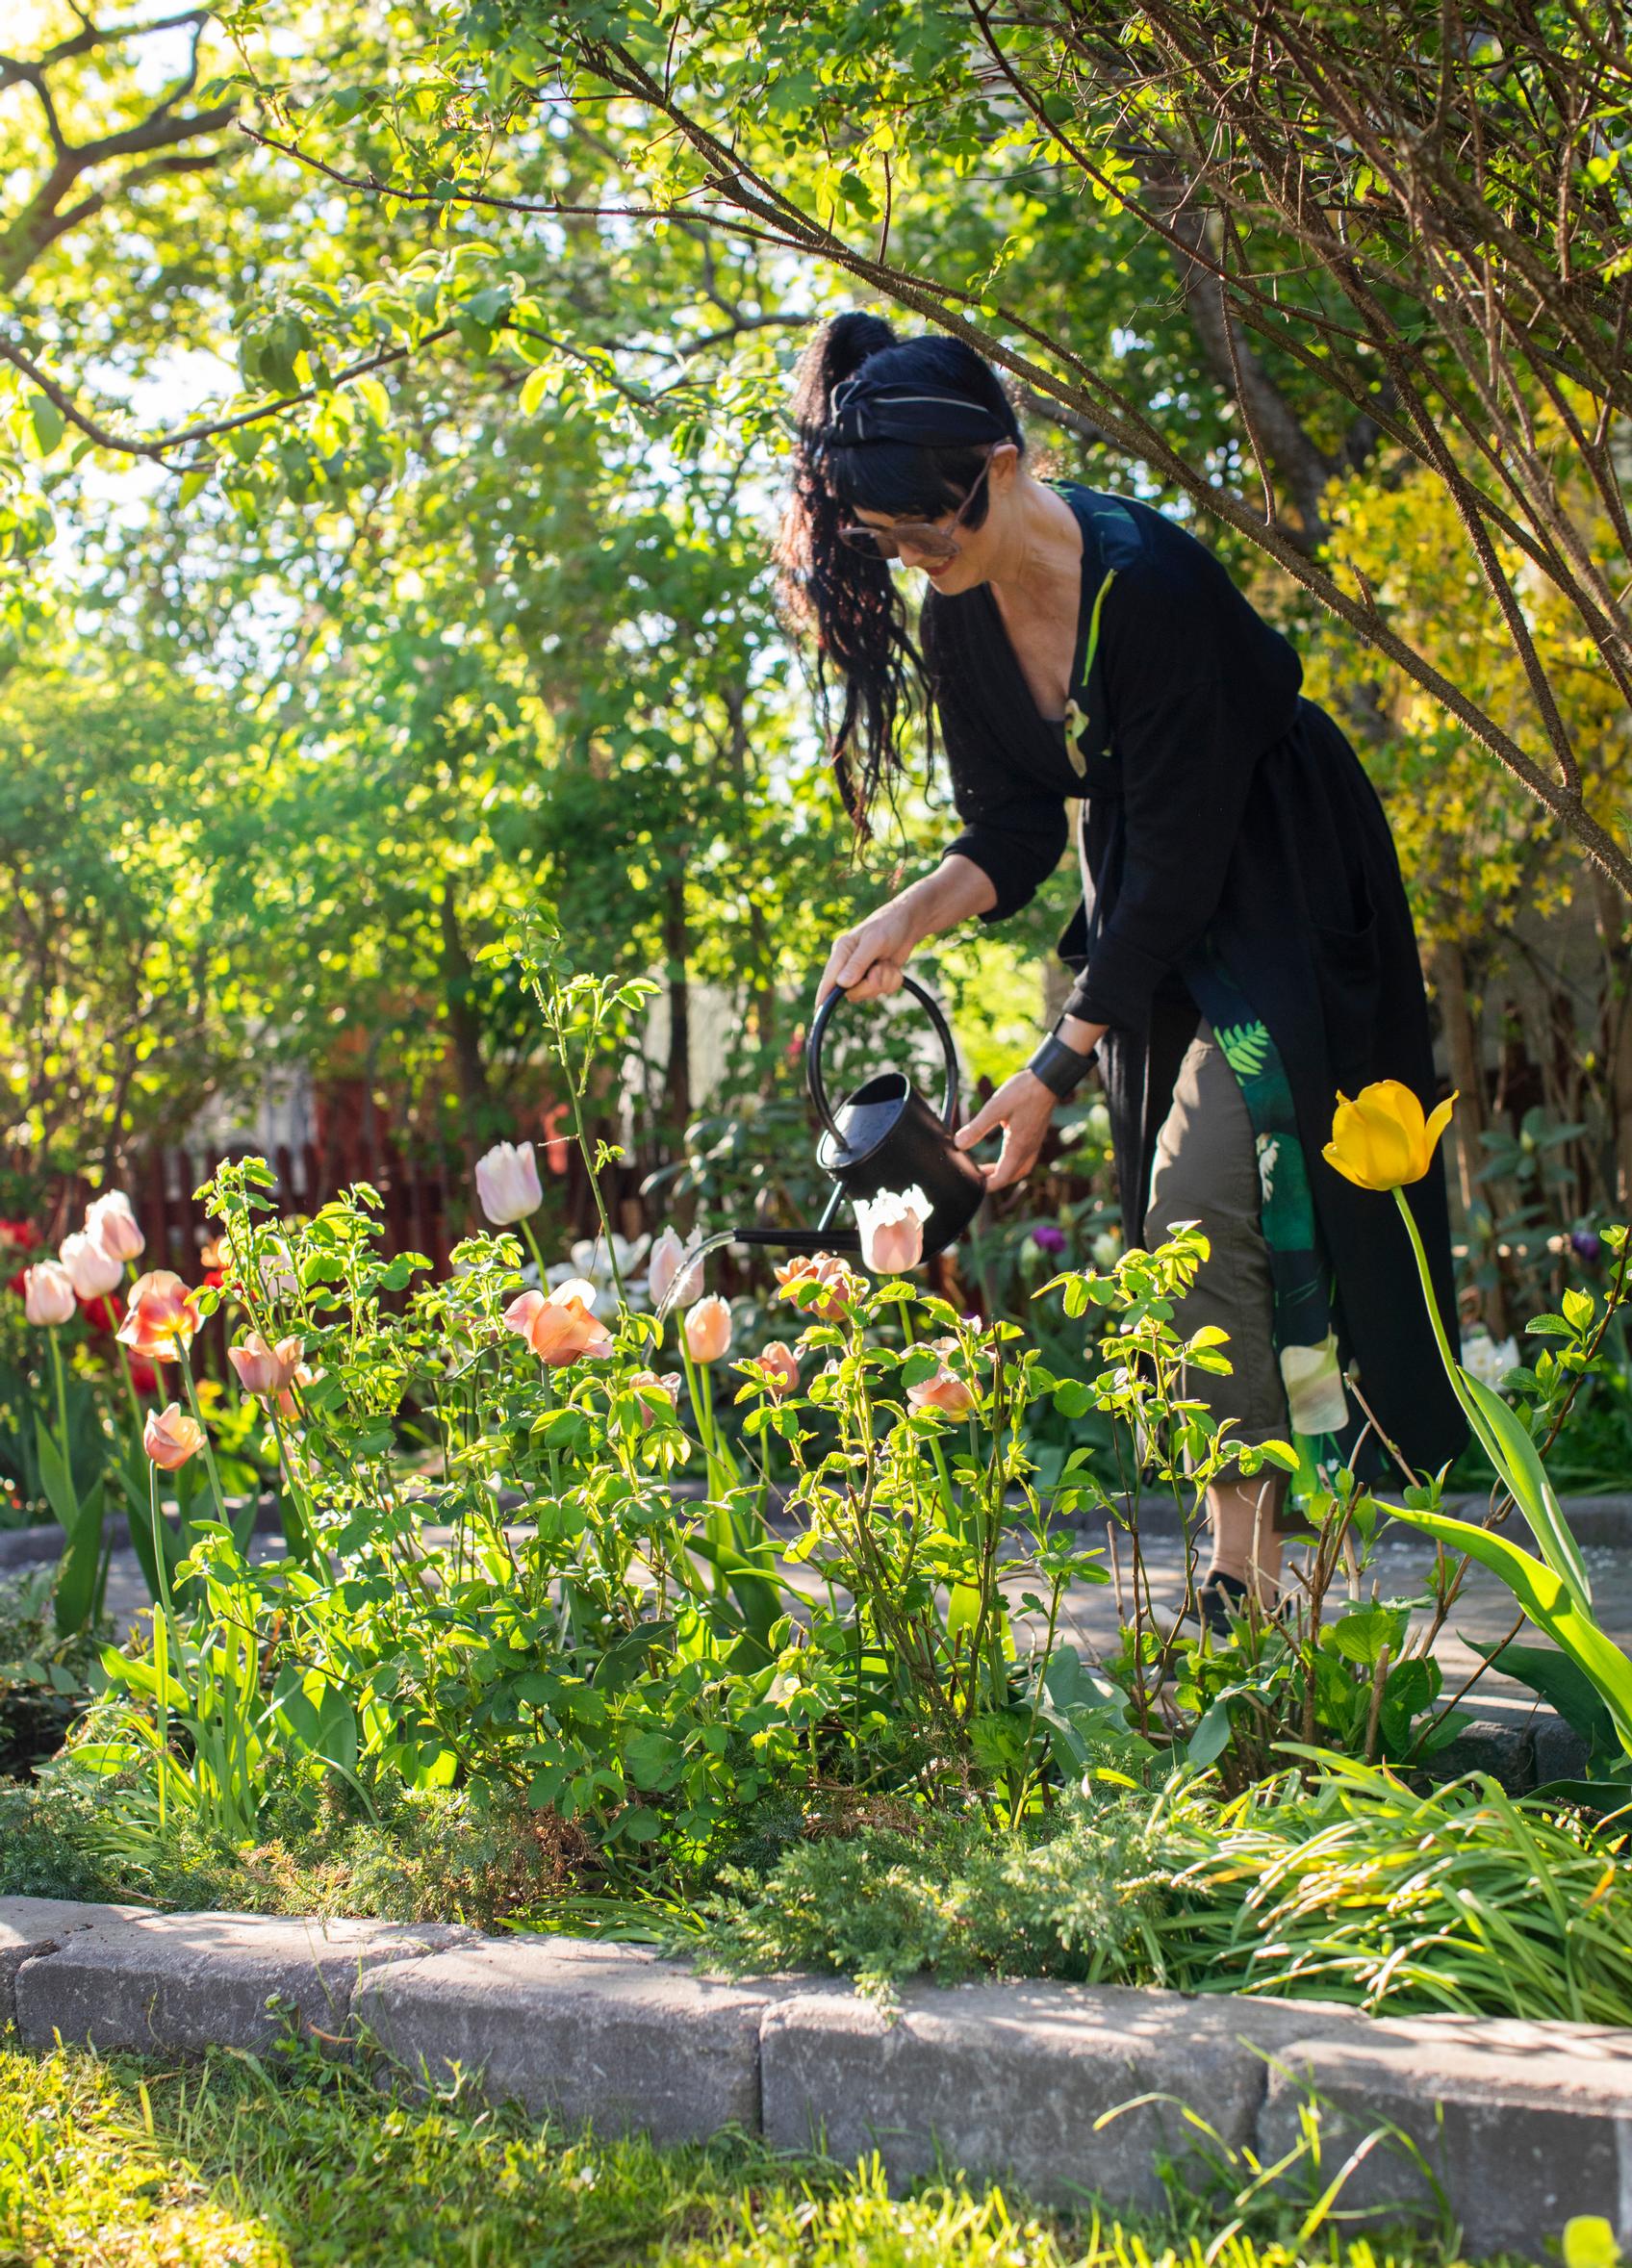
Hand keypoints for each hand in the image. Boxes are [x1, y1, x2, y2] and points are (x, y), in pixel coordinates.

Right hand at [815, 895, 922, 1007]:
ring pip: (869, 992)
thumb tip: (842, 984)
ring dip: (884, 980)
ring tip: (887, 963)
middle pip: (852, 992)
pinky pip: (883, 990)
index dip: (823, 995)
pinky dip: (892, 980)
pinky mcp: (876, 977)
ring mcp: (863, 973)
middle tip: (880, 969)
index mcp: (842, 952)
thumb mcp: (874, 942)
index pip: (829, 978)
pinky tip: (893, 966)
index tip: (818, 1010)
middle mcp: (849, 964)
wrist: (908, 924)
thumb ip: (858, 963)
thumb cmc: (888, 926)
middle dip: (870, 985)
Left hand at [953, 1069, 1058, 1191]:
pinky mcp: (1036, 1136)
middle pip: (1011, 1176)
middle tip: (978, 1177)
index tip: (973, 1184)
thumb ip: (976, 1128)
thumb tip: (959, 1144)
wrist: (1047, 1080)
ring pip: (1020, 1169)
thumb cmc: (1024, 1092)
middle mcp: (1028, 1149)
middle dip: (994, 1181)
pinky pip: (1025, 1158)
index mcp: (1018, 1147)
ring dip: (1004, 1173)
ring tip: (988, 1169)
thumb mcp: (995, 1108)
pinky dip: (1012, 1162)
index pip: (1001, 1178)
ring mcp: (1034, 1143)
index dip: (986, 1185)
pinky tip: (1004, 1153)